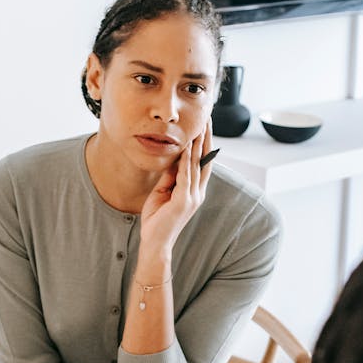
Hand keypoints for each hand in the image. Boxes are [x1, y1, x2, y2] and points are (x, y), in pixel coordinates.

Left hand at [138, 120, 213, 256]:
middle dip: (206, 138)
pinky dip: (187, 161)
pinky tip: (187, 147)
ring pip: (198, 166)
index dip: (204, 144)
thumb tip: (173, 160)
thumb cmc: (157, 220)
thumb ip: (170, 177)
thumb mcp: (162, 192)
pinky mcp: (183, 202)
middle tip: (207, 119)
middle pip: (206, 160)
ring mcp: (192, 198)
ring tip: (199, 126)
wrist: (154, 244)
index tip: (204, 125)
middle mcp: (197, 193)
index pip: (203, 163)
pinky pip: (186, 177)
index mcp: (194, 192)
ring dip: (198, 145)